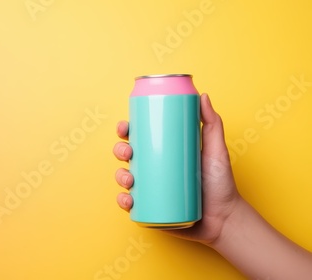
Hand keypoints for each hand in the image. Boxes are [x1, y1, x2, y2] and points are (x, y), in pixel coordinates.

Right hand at [113, 94, 242, 244]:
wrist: (225, 218)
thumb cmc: (221, 184)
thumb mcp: (216, 150)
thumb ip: (212, 123)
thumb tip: (202, 96)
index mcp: (164, 152)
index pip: (140, 137)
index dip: (126, 130)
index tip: (125, 127)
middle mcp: (154, 169)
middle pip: (128, 155)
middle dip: (119, 150)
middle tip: (128, 152)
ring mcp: (150, 189)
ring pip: (125, 178)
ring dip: (120, 175)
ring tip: (130, 179)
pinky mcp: (150, 209)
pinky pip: (130, 204)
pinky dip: (123, 201)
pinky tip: (127, 199)